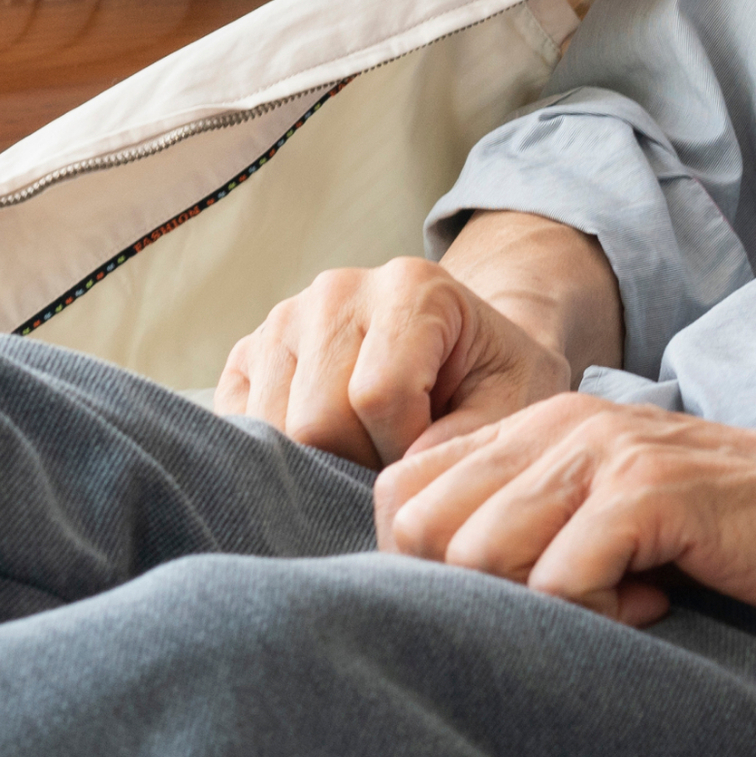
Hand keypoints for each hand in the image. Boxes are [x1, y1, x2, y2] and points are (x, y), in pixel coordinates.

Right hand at [215, 213, 615, 466]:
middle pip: (317, 419)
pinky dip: (281, 456)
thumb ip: (467, 435)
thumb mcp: (514, 400)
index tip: (429, 450)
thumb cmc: (491, 379)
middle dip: (361, 461)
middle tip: (397, 456)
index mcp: (411, 286)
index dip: (403, 448)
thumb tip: (398, 470)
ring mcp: (283, 319)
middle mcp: (337, 289)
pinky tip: (328, 445)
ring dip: (323, 462)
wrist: (463, 350)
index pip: (377, 394)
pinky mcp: (248, 356)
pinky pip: (240, 428)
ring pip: (275, 430)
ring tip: (369, 446)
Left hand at [372, 393, 755, 625]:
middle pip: (425, 529)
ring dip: (538, 603)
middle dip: (474, 589)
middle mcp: (563, 427)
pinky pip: (561, 580)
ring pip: (482, 554)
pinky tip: (653, 602)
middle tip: (564, 596)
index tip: (516, 584)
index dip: (432, 559)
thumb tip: (435, 579)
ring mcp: (608, 455)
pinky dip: (597, 616)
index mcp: (543, 424)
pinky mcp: (652, 494)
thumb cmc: (731, 523)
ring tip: (615, 597)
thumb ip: (532, 514)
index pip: (403, 491)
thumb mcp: (612, 502)